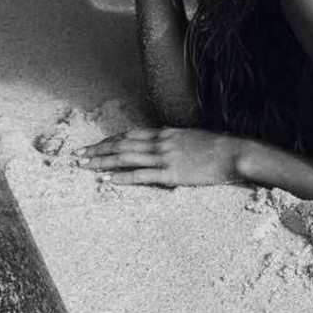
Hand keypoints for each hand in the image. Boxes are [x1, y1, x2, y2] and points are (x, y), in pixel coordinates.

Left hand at [75, 127, 242, 187]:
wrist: (235, 153)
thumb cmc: (219, 146)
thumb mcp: (193, 136)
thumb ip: (175, 137)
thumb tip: (163, 134)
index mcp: (166, 133)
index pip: (131, 135)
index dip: (110, 140)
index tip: (95, 145)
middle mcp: (161, 142)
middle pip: (122, 145)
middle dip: (98, 150)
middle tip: (78, 155)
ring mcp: (165, 158)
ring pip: (126, 158)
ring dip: (102, 161)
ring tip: (84, 165)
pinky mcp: (170, 174)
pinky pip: (140, 175)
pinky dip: (121, 177)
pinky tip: (106, 179)